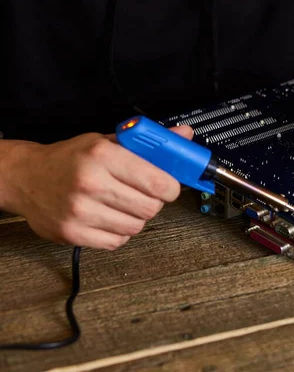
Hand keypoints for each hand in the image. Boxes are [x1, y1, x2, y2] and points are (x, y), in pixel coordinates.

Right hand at [9, 125, 193, 249]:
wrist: (26, 177)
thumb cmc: (71, 158)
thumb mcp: (107, 142)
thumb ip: (148, 143)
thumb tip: (184, 135)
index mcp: (103, 155)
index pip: (158, 181)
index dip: (171, 187)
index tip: (169, 186)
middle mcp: (91, 183)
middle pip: (150, 207)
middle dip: (153, 202)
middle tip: (142, 194)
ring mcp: (80, 211)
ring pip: (136, 226)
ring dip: (135, 218)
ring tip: (120, 204)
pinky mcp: (72, 233)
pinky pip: (117, 241)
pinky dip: (119, 232)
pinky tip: (107, 217)